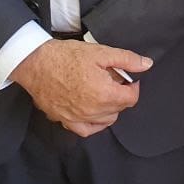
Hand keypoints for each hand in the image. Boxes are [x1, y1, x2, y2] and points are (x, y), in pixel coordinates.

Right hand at [10, 39, 150, 136]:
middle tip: (112, 80)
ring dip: (110, 108)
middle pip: (119, 109)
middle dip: (121, 94)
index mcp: (105, 94)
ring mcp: (78, 118)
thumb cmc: (67, 56)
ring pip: (106, 120)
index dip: (133, 86)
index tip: (128, 78)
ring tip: (102, 91)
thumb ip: (127, 60)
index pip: (131, 98)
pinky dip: (94, 123)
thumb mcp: (101, 52)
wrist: (36, 63)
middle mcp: (93, 111)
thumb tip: (147, 64)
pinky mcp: (65, 121)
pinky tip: (94, 111)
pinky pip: (87, 130)